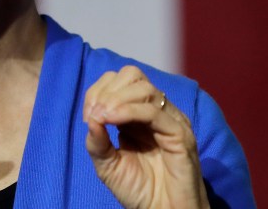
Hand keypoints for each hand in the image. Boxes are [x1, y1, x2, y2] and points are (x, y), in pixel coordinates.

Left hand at [84, 66, 209, 208]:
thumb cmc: (138, 191)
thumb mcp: (107, 164)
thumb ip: (96, 140)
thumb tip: (90, 117)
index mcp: (137, 115)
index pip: (118, 82)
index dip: (98, 91)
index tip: (87, 116)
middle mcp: (156, 112)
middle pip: (132, 76)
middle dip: (106, 90)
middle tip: (93, 114)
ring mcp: (170, 120)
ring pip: (144, 88)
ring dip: (116, 98)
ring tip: (102, 116)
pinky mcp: (180, 134)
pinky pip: (154, 111)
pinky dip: (129, 111)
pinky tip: (112, 119)